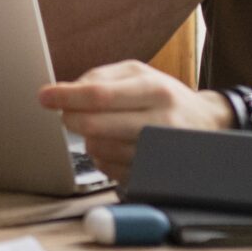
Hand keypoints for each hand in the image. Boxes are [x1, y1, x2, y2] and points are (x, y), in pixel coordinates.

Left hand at [38, 60, 231, 181]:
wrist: (208, 126)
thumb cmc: (165, 97)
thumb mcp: (140, 74)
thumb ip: (102, 76)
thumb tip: (67, 90)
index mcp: (154, 90)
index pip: (100, 94)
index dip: (66, 96)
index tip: (44, 96)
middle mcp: (158, 122)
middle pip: (95, 125)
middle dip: (70, 119)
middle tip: (65, 115)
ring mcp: (157, 153)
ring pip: (99, 149)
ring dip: (88, 139)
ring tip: (101, 128)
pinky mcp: (153, 176)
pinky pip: (109, 169)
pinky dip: (102, 156)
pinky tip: (115, 145)